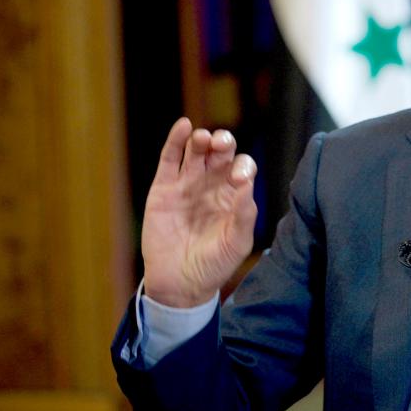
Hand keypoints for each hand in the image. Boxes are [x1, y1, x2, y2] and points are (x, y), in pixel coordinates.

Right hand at [141, 118, 257, 307]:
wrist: (180, 284)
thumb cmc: (214, 264)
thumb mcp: (237, 242)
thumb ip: (244, 214)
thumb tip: (247, 183)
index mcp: (233, 195)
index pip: (242, 168)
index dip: (242, 166)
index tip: (238, 177)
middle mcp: (212, 185)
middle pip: (220, 153)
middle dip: (223, 142)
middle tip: (221, 143)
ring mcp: (187, 184)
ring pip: (195, 152)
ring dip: (201, 140)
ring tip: (203, 138)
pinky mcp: (164, 188)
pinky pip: (169, 159)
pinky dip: (175, 141)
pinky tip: (183, 126)